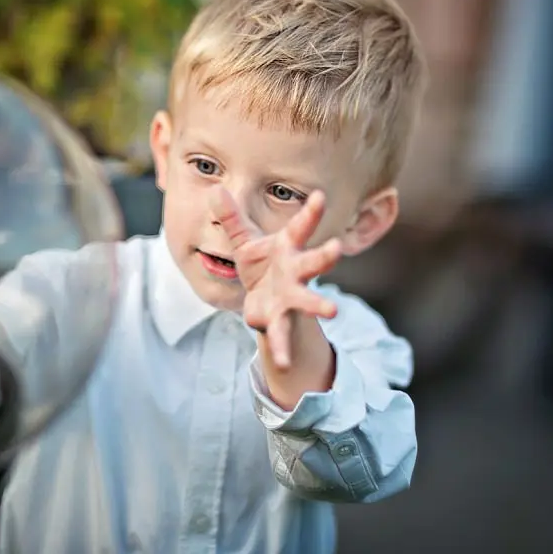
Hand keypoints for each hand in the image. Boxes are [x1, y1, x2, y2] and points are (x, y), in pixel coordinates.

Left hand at [210, 186, 342, 367]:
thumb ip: (231, 219)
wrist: (265, 304)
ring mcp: (291, 297)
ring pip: (307, 300)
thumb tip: (215, 190)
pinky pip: (281, 336)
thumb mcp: (245, 243)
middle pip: (313, 262)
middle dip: (324, 257)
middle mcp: (295, 272)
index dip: (310, 212)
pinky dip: (281, 349)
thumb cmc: (262, 267)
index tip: (318, 196)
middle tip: (337, 249)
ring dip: (319, 305)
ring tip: (333, 310)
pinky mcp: (280, 320)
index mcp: (288, 249)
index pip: (300, 227)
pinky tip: (281, 364)